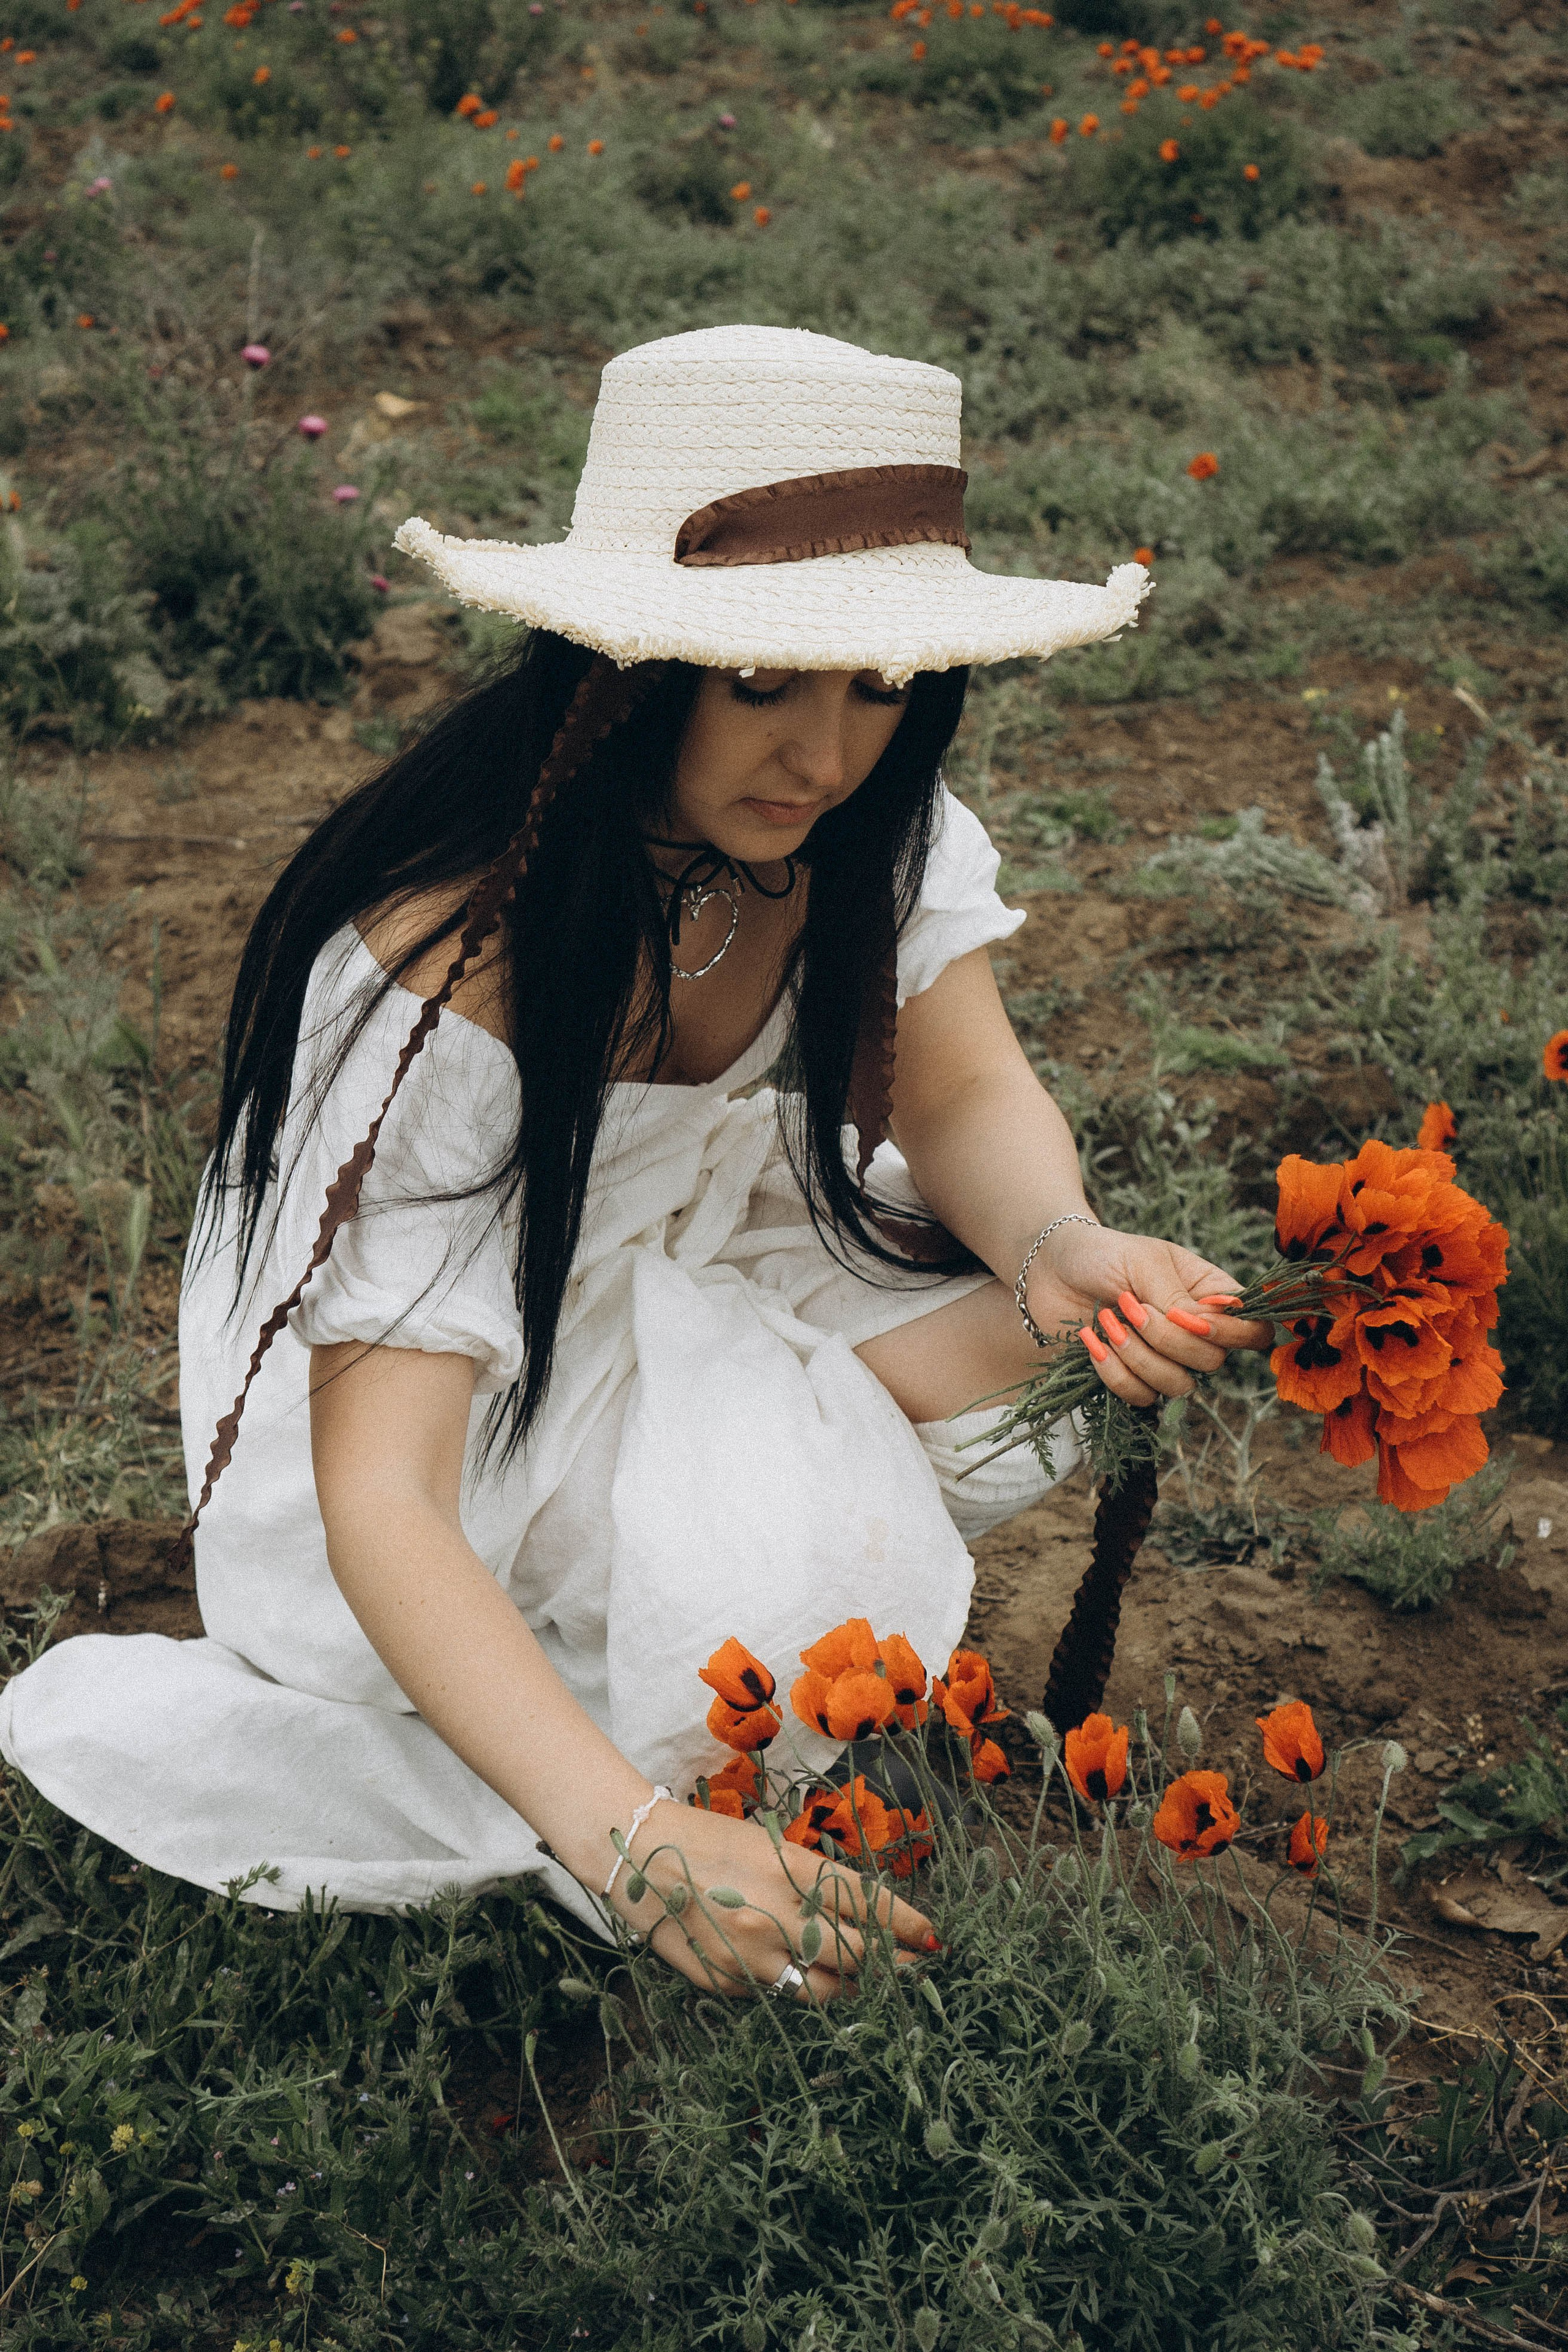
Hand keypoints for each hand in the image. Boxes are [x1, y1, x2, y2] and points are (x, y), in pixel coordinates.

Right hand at [607, 1798, 937, 2001]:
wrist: (638, 1858)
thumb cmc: (710, 1843)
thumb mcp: (771, 1848)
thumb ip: (814, 1882)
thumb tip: (863, 1915)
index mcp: (792, 1869)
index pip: (868, 1903)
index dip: (906, 1925)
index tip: (932, 1938)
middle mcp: (777, 1915)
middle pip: (856, 1955)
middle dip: (891, 1965)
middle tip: (912, 1969)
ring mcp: (751, 1955)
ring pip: (824, 1991)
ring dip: (851, 1989)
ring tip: (867, 1984)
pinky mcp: (727, 1982)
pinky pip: (777, 1995)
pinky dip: (796, 1988)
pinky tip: (804, 1979)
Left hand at [1025, 1222, 1272, 1408]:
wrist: (1050, 1269)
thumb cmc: (1104, 1255)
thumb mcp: (1145, 1262)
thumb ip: (1178, 1296)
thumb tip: (1210, 1325)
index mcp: (1210, 1295)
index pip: (1254, 1330)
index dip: (1233, 1334)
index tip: (1188, 1317)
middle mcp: (1195, 1332)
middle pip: (1212, 1362)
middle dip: (1167, 1339)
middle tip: (1130, 1305)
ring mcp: (1165, 1359)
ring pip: (1178, 1385)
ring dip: (1138, 1356)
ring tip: (1107, 1320)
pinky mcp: (1133, 1378)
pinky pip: (1140, 1397)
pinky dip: (1114, 1372)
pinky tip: (1092, 1341)